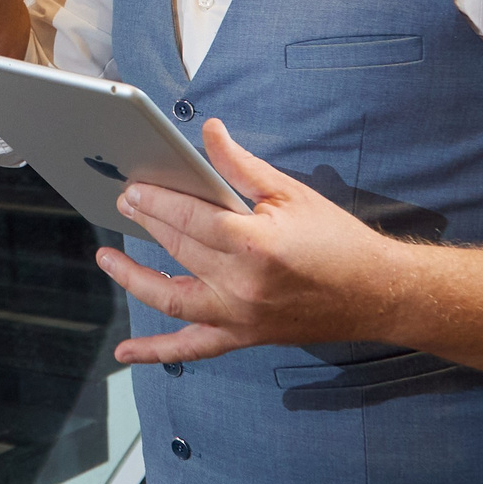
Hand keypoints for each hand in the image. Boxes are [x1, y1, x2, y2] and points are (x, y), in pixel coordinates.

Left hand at [97, 120, 405, 362]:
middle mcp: (242, 285)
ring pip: (171, 300)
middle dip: (146, 224)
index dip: (156, 201)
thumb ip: (241, 165)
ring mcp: (239, 316)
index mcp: (254, 244)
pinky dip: (157, 352)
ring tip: (107, 258)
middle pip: (178, 250)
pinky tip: (126, 352)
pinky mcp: (243, 336)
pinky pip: (192, 348)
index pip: (189, 218)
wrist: (375, 293)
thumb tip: (209, 131)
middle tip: (124, 203)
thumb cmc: (337, 240)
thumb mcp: (290, 193)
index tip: (133, 189)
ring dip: (133, 279)